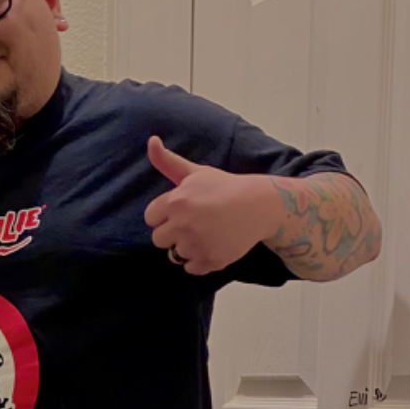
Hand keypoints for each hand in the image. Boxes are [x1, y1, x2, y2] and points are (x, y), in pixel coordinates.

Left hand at [144, 137, 280, 275]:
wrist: (258, 205)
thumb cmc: (224, 187)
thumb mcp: (196, 172)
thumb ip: (168, 162)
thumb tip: (151, 141)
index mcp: (176, 201)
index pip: (151, 219)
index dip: (164, 216)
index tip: (181, 212)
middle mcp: (183, 224)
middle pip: (159, 240)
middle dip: (173, 233)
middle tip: (195, 224)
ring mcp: (196, 244)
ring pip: (175, 254)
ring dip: (187, 247)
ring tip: (206, 234)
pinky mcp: (209, 260)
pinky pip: (191, 268)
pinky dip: (200, 261)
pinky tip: (213, 245)